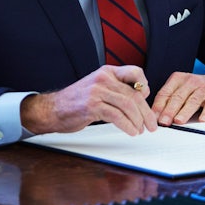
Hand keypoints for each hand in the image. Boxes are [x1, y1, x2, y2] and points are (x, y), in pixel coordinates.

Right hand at [20, 65, 157, 136]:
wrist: (52, 109)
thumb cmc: (76, 102)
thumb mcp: (97, 88)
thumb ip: (115, 90)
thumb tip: (138, 100)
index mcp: (106, 72)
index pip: (135, 72)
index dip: (145, 86)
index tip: (146, 100)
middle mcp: (103, 78)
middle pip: (134, 94)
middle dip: (146, 112)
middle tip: (151, 124)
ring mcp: (97, 91)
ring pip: (128, 105)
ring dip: (138, 121)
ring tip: (141, 130)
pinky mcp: (92, 106)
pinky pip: (117, 116)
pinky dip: (127, 125)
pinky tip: (131, 131)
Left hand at [152, 69, 204, 125]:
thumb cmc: (198, 89)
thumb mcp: (182, 90)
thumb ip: (169, 101)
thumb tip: (155, 117)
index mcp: (178, 79)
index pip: (165, 93)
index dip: (158, 106)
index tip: (152, 117)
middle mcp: (191, 82)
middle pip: (178, 97)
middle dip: (169, 110)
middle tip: (163, 121)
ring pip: (193, 100)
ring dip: (185, 112)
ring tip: (178, 121)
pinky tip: (203, 119)